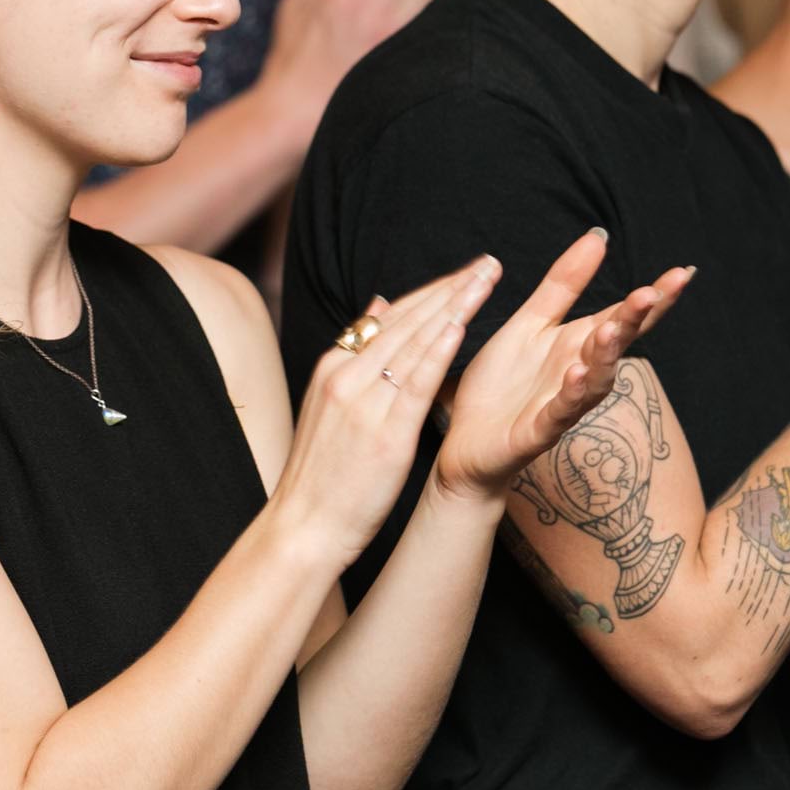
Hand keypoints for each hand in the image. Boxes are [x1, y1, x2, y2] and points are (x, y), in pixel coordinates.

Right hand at [271, 258, 501, 566]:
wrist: (303, 526)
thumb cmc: (321, 474)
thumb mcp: (327, 406)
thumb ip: (355, 357)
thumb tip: (378, 308)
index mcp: (333, 368)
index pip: (388, 319)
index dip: (430, 293)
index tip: (463, 274)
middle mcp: (345, 377)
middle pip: (405, 322)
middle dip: (450, 289)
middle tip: (487, 263)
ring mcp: (363, 404)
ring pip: (414, 344)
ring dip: (454, 307)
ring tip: (486, 281)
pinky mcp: (384, 435)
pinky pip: (415, 385)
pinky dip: (438, 353)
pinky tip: (460, 327)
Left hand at [431, 231, 691, 497]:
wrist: (467, 443)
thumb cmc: (503, 384)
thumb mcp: (530, 322)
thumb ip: (564, 284)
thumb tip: (598, 237)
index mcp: (578, 344)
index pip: (623, 316)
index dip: (654, 297)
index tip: (683, 272)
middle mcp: (579, 373)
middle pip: (616, 344)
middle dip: (635, 320)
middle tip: (651, 293)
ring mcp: (562, 404)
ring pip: (596, 380)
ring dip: (606, 356)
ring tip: (612, 329)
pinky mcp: (537, 432)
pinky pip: (559, 413)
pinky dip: (570, 395)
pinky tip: (576, 373)